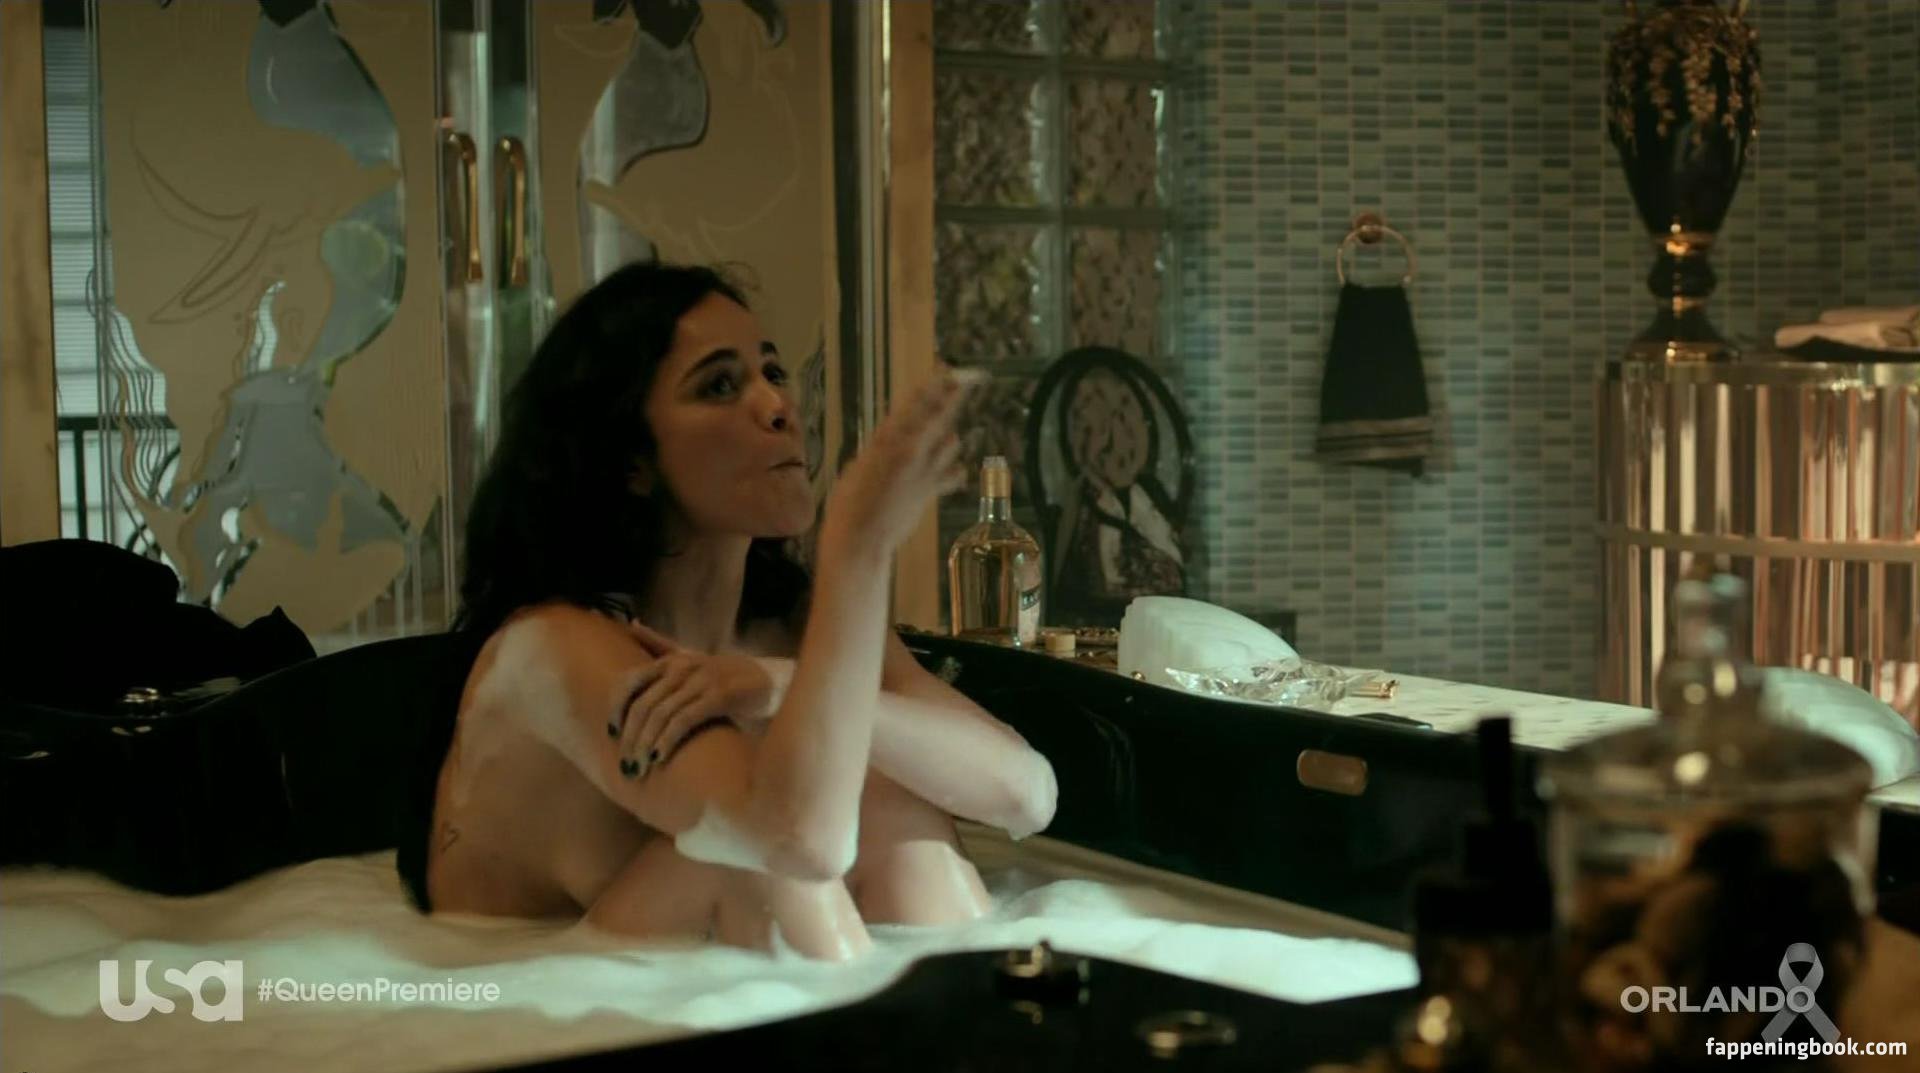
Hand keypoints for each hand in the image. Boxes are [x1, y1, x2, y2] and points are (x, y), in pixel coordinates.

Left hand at [610, 621, 777, 778]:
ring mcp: (701, 680)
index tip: (611, 734)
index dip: (615, 709)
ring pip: (661, 715)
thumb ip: (660, 645)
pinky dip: (668, 741)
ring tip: (639, 767)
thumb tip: (632, 624)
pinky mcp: (719, 696)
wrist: (767, 680)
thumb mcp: (690, 656)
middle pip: (643, 705)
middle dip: (630, 737)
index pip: (628, 682)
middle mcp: (682, 666)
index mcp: (671, 659)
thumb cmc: (722, 674)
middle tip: (626, 763)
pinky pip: (684, 720)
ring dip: (646, 745)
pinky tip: (660, 759)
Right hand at [821, 368, 974, 558]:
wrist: (860, 539)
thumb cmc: (847, 504)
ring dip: (949, 439)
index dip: (932, 384)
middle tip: (967, 380)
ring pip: (951, 442)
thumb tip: (891, 442)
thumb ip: (879, 451)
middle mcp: (909, 450)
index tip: (945, 370)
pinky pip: (954, 474)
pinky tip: (955, 472)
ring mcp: (924, 471)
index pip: (914, 404)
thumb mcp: (858, 467)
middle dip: (953, 395)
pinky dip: (954, 472)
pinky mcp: (931, 491)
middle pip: (939, 414)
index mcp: (886, 439)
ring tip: (945, 439)